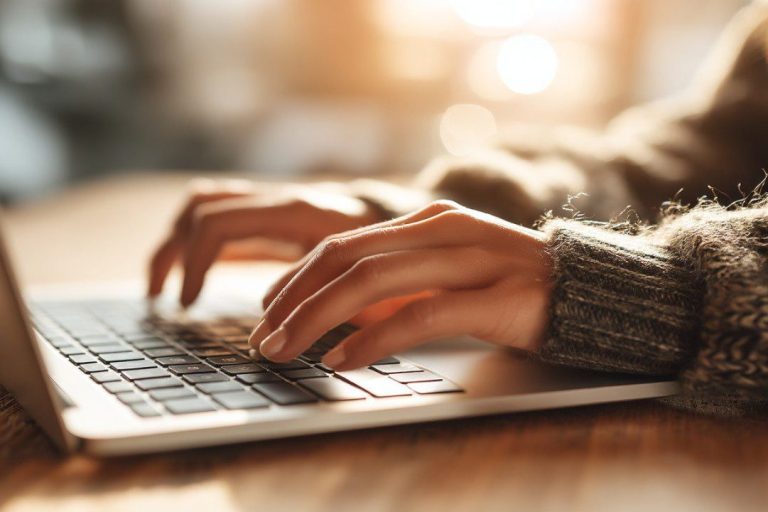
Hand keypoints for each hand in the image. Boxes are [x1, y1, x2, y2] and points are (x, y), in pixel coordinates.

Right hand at [147, 178, 382, 305]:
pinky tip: (193, 279)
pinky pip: (218, 219)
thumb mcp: (355, 274)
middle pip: (198, 208)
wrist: (397, 217)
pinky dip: (196, 244)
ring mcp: (269, 204)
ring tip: (163, 286)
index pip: (217, 223)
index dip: (194, 264)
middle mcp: (275, 200)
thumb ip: (312, 294)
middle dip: (169, 252)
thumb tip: (266, 333)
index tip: (189, 305)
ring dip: (175, 242)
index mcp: (293, 211)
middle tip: (160, 298)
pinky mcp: (267, 218)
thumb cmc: (382, 250)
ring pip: (202, 206)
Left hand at [248, 200, 552, 370]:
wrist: (589, 289)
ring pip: (373, 282)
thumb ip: (401, 277)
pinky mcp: (494, 298)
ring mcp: (470, 259)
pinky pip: (421, 316)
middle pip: (346, 258)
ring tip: (286, 349)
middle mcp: (442, 229)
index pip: (342, 242)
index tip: (267, 308)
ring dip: (317, 318)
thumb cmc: (510, 285)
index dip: (296, 276)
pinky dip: (374, 338)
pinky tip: (343, 358)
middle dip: (293, 299)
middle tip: (263, 337)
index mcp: (427, 220)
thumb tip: (339, 308)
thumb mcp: (448, 269)